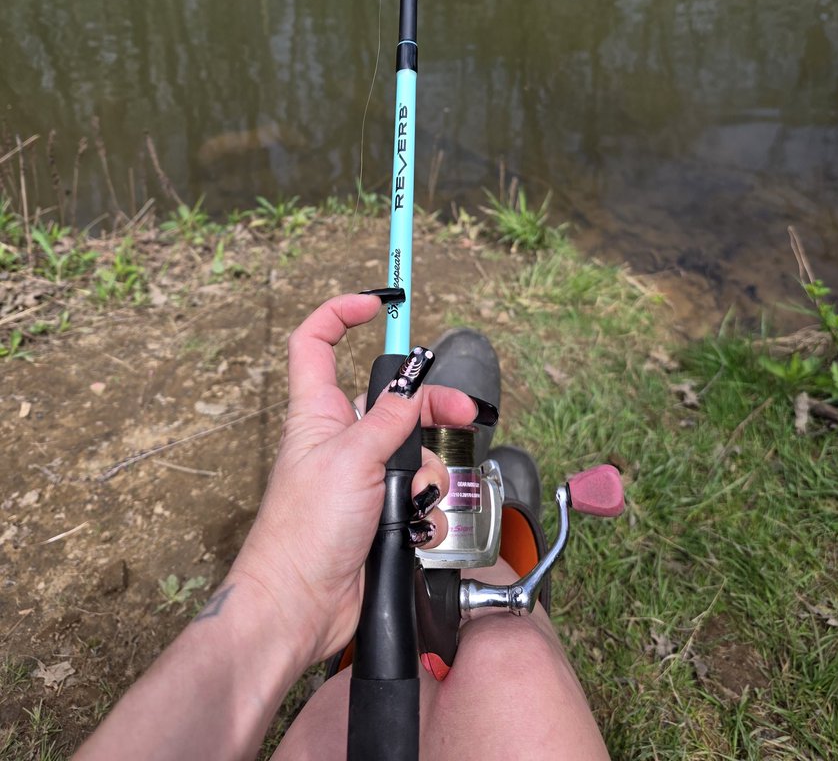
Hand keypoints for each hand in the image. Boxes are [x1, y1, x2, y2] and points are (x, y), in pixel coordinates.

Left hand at [230, 293, 476, 667]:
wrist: (301, 607)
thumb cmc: (302, 534)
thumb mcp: (351, 460)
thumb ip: (388, 419)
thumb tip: (413, 391)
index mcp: (316, 412)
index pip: (317, 343)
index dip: (340, 314)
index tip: (377, 302)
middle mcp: (340, 437)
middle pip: (392, 398)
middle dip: (429, 406)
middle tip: (463, 410)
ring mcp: (361, 475)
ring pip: (414, 448)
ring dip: (426, 471)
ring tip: (415, 497)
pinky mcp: (380, 511)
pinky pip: (419, 491)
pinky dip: (425, 506)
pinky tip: (415, 524)